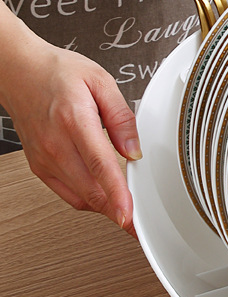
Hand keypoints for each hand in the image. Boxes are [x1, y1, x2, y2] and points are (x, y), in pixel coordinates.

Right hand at [0, 21, 140, 235]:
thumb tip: (134, 149)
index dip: (117, 194)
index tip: (129, 215)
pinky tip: (104, 198)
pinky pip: (67, 193)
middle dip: (117, 211)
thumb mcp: (100, 81)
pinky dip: (88, 201)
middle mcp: (55, 144)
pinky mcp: (39, 166)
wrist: (18, 72)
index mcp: (74, 121)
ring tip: (127, 212)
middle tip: (140, 224)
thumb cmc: (57, 73)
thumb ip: (122, 117)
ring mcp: (44, 158)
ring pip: (79, 197)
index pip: (100, 165)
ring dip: (105, 209)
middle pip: (90, 190)